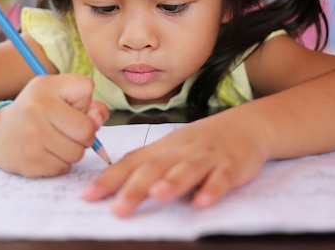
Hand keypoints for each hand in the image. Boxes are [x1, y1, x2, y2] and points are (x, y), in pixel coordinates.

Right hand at [0, 74, 108, 176]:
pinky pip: (63, 168)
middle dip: (84, 135)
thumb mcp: (60, 94)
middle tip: (66, 131)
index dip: (84, 102)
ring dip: (72, 151)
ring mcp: (31, 137)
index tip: (68, 106)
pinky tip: (46, 153)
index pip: (86, 91)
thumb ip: (89, 103)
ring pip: (77, 153)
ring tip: (55, 141)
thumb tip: (97, 122)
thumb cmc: (38, 111)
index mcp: (45, 87)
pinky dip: (60, 163)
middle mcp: (36, 109)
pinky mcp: (30, 161)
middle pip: (87, 131)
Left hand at [82, 110, 268, 216]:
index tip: (88, 195)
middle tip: (118, 208)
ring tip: (157, 195)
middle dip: (136, 188)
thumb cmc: (202, 142)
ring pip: (187, 169)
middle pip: (156, 168)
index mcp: (163, 149)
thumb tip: (112, 186)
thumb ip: (146, 166)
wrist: (245, 125)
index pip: (132, 162)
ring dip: (173, 182)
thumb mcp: (172, 150)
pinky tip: (203, 201)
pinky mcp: (232, 165)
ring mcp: (207, 157)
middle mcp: (181, 151)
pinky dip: (213, 188)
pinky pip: (222, 177)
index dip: (110, 179)